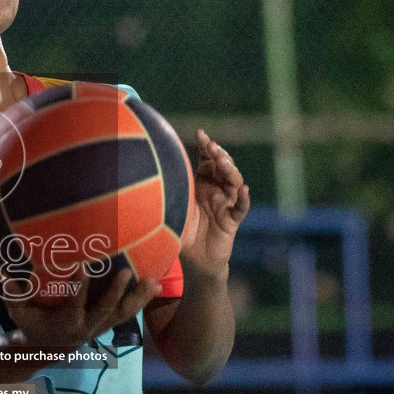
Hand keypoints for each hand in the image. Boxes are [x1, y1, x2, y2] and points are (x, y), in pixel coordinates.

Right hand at [2, 267, 160, 348]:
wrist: (49, 347)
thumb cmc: (33, 323)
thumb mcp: (19, 313)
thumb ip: (12, 295)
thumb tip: (0, 274)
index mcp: (67, 322)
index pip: (75, 304)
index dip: (79, 287)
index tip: (83, 267)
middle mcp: (88, 326)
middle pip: (106, 310)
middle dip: (117, 292)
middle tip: (126, 271)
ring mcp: (102, 325)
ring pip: (123, 313)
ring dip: (139, 298)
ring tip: (153, 280)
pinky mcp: (110, 323)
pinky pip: (129, 312)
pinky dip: (143, 300)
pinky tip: (157, 284)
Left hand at [180, 129, 250, 277]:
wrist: (194, 260)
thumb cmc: (182, 231)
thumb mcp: (173, 207)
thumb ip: (170, 190)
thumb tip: (149, 171)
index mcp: (202, 183)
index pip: (207, 160)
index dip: (206, 146)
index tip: (201, 133)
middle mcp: (216, 190)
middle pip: (222, 167)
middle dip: (219, 154)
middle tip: (212, 147)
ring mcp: (226, 203)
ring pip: (233, 182)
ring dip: (230, 170)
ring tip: (223, 162)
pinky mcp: (232, 220)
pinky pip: (241, 207)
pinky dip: (243, 198)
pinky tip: (243, 189)